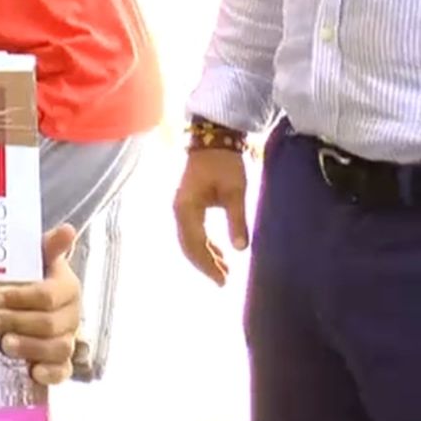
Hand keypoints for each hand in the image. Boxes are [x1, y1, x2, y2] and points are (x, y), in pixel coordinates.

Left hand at [0, 224, 79, 385]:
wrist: (28, 303)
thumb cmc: (28, 278)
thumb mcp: (34, 259)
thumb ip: (48, 246)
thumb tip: (67, 229)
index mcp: (66, 287)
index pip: (48, 294)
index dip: (20, 297)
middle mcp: (71, 315)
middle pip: (50, 323)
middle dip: (17, 322)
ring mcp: (68, 339)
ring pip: (57, 348)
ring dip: (29, 348)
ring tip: (4, 345)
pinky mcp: (61, 362)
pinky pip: (63, 372)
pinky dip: (50, 374)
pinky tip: (32, 372)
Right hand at [172, 147, 249, 285]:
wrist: (213, 140)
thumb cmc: (225, 163)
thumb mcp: (235, 191)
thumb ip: (236, 220)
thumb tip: (240, 249)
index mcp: (187, 208)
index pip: (194, 244)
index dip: (208, 264)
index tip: (223, 280)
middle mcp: (179, 211)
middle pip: (188, 245)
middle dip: (205, 264)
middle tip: (224, 281)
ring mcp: (181, 208)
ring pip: (189, 240)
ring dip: (204, 256)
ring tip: (223, 270)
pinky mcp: (187, 205)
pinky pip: (192, 231)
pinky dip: (203, 244)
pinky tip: (218, 251)